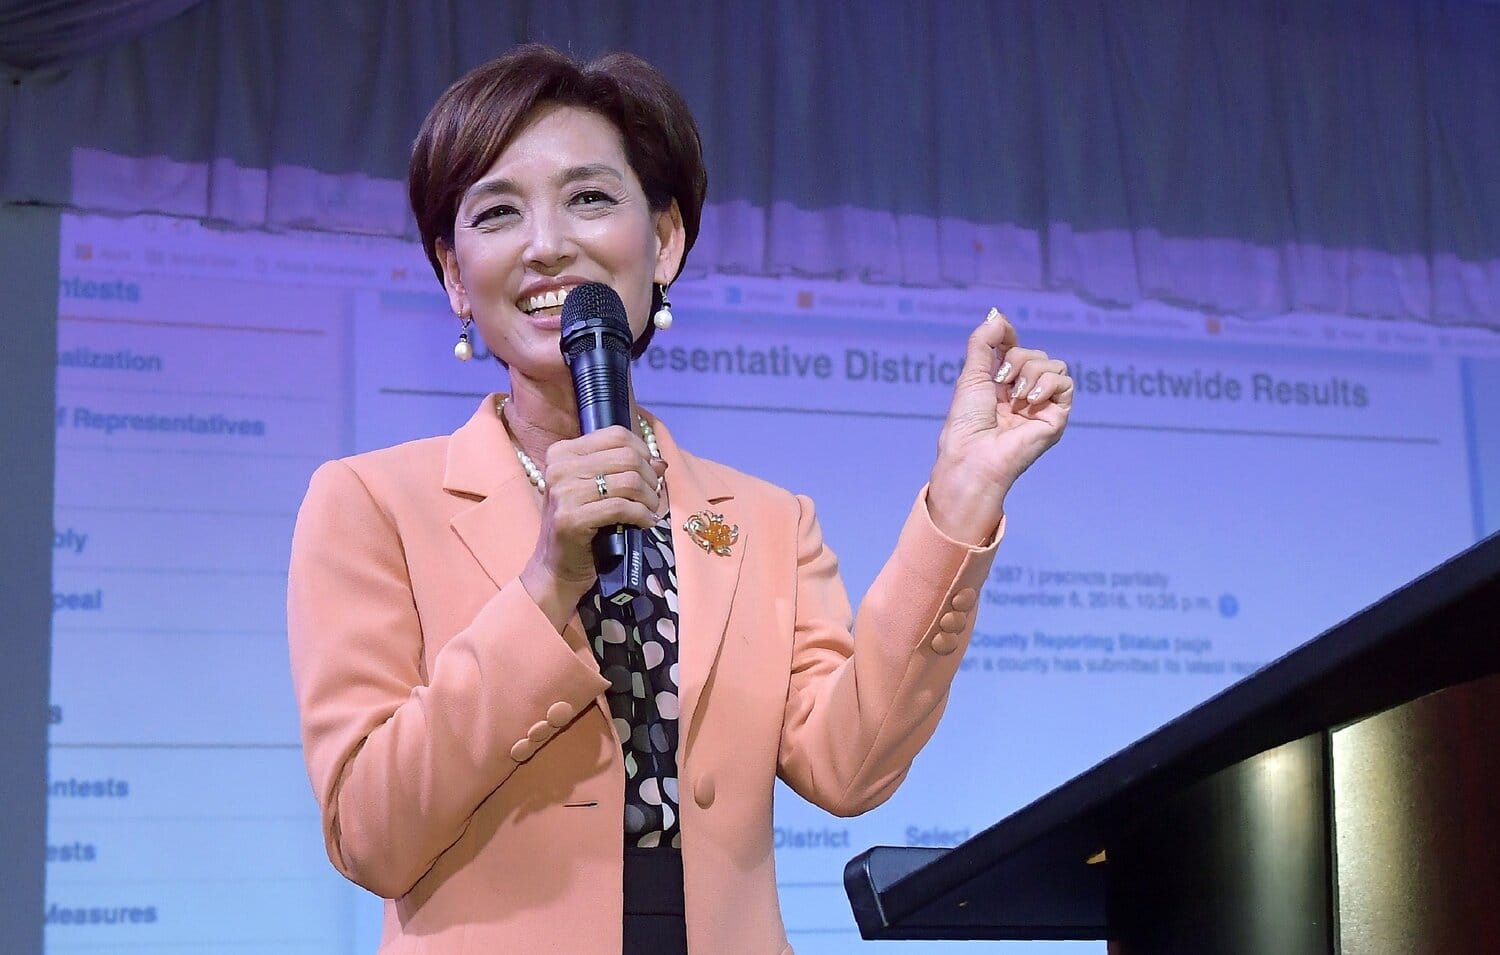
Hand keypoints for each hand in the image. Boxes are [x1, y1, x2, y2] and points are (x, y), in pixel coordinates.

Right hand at [519, 426, 666, 629]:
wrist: (556, 567)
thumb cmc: (581, 525)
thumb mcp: (599, 490)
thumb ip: (625, 469)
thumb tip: (661, 462)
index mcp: (563, 452)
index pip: (616, 435)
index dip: (642, 451)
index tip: (649, 473)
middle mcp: (559, 467)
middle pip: (627, 457)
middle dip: (649, 478)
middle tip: (652, 497)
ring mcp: (563, 493)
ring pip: (628, 481)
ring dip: (649, 498)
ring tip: (649, 510)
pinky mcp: (571, 518)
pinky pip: (622, 507)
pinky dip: (641, 515)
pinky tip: (644, 523)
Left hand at [927, 309, 1072, 543]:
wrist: (974, 455)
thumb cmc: (966, 423)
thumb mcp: (972, 374)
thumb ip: (984, 342)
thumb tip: (998, 313)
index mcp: (1001, 386)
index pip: (1016, 349)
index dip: (1010, 339)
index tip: (1002, 338)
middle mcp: (1023, 394)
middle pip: (1036, 353)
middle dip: (1017, 359)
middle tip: (1001, 382)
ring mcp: (1041, 406)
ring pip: (1054, 365)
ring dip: (1031, 372)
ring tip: (1015, 396)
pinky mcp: (1056, 417)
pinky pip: (1066, 383)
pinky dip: (1048, 384)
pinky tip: (1030, 399)